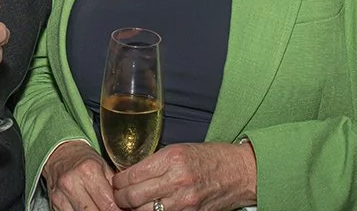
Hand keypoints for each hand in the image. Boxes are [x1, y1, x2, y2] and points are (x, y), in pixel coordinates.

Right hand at [42, 140, 120, 210]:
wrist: (60, 155)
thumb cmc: (85, 161)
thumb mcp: (104, 167)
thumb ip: (115, 186)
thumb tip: (128, 204)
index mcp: (88, 170)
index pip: (108, 204)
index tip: (124, 210)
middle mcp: (72, 183)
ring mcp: (61, 195)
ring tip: (101, 209)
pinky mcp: (54, 204)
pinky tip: (90, 209)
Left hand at [112, 142, 256, 210]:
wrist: (240, 172)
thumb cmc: (209, 158)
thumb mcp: (178, 151)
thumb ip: (155, 163)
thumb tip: (129, 174)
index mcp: (171, 158)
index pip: (132, 175)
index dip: (118, 181)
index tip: (116, 181)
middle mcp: (177, 180)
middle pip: (133, 197)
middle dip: (120, 199)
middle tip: (118, 196)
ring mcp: (185, 201)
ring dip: (133, 210)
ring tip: (131, 205)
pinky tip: (149, 209)